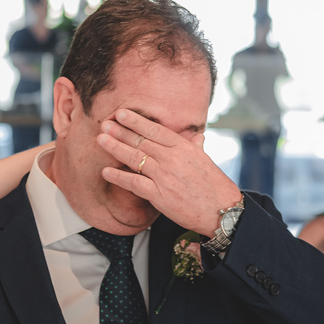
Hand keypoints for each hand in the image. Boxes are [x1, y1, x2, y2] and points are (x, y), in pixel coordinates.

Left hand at [98, 109, 241, 235]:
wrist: (222, 210)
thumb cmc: (214, 186)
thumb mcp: (206, 161)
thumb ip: (197, 147)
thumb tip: (197, 136)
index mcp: (184, 148)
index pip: (156, 130)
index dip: (136, 121)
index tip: (121, 113)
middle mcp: (173, 159)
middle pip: (141, 141)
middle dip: (120, 131)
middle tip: (104, 123)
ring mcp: (165, 176)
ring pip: (135, 158)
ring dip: (115, 148)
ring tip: (101, 139)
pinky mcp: (160, 195)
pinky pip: (134, 183)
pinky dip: (118, 177)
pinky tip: (105, 171)